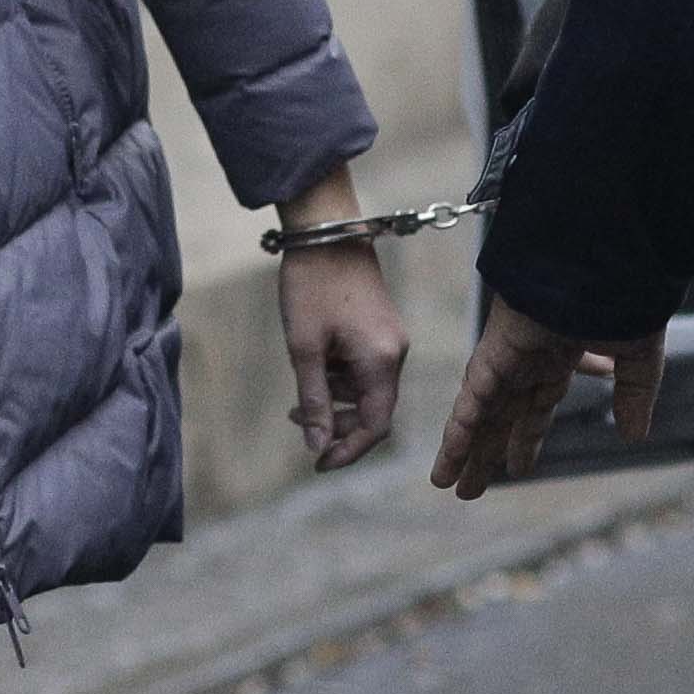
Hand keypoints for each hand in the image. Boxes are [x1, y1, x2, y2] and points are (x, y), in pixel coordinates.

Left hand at [268, 174, 406, 471]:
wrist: (326, 230)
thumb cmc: (312, 286)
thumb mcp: (305, 348)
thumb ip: (314, 400)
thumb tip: (316, 445)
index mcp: (382, 361)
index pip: (376, 426)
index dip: (349, 450)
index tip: (318, 463)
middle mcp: (395, 352)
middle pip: (375, 410)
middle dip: (339, 427)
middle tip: (301, 428)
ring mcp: (391, 338)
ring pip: (368, 390)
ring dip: (336, 402)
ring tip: (298, 402)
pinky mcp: (381, 326)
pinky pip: (367, 368)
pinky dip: (341, 379)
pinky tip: (314, 371)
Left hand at [428, 291, 659, 499]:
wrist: (603, 255)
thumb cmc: (623, 292)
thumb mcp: (639, 354)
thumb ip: (635, 394)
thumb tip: (635, 435)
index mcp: (560, 356)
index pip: (537, 407)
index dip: (525, 438)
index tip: (517, 467)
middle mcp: (528, 359)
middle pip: (501, 417)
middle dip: (486, 452)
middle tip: (470, 488)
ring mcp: (508, 355)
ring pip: (479, 413)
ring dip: (463, 450)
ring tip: (448, 484)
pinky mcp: (495, 351)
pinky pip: (472, 400)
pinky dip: (459, 431)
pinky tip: (449, 459)